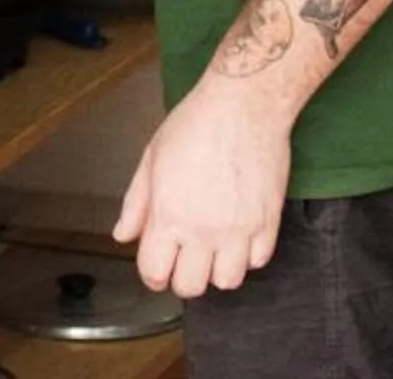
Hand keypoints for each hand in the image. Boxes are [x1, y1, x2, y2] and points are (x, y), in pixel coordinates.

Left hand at [111, 84, 294, 299]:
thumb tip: (123, 234)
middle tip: (183, 259)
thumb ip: (136, 203)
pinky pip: (258, 262)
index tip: (156, 266)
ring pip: (228, 281)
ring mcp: (240, 230)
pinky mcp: (268, 223)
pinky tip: (238, 236)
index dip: (152, 274)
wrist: (243, 105)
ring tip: (212, 249)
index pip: (155, 272)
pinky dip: (247, 256)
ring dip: (217, 270)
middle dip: (182, 277)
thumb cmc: (196, 123)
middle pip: (191, 287)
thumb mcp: (152, 159)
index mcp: (169, 215)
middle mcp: (204, 230)